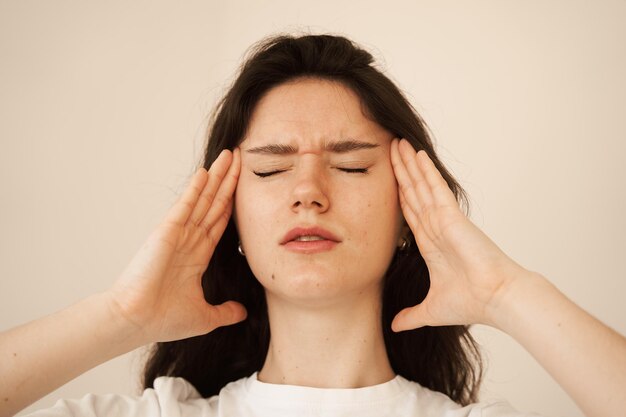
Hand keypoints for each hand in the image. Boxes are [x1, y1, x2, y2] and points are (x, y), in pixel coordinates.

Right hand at [106, 149, 246, 342]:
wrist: (137, 321)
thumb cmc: (163, 319)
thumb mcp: (205, 317)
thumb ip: (225, 312)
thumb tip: (243, 312)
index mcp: (198, 255)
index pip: (220, 221)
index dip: (233, 202)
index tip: (247, 186)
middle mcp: (190, 239)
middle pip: (215, 203)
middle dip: (229, 181)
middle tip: (242, 158)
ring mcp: (179, 233)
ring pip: (204, 199)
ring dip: (218, 177)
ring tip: (231, 155)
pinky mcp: (167, 232)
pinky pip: (185, 206)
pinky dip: (196, 189)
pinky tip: (207, 172)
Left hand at [389, 139, 526, 330]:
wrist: (496, 300)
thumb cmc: (472, 303)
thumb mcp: (431, 310)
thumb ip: (412, 315)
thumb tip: (395, 326)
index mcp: (430, 244)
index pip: (409, 212)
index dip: (398, 194)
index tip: (387, 178)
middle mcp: (436, 227)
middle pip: (412, 192)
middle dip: (400, 172)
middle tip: (389, 148)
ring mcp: (444, 220)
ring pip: (421, 186)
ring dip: (408, 165)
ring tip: (397, 143)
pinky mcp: (452, 217)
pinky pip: (435, 189)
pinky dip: (425, 171)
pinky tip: (416, 155)